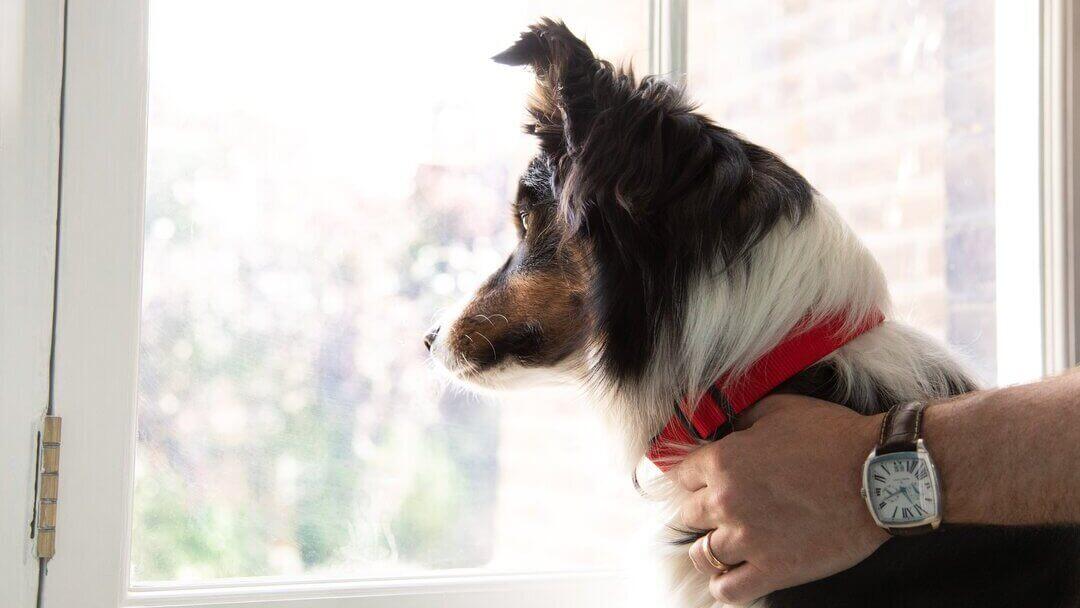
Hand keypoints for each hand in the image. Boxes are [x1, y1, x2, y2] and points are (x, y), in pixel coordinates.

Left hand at [675, 394, 889, 604]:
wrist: (880, 475)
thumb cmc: (834, 438)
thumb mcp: (780, 410)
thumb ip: (744, 419)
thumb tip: (727, 425)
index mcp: (724, 461)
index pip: (681, 475)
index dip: (694, 476)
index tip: (704, 481)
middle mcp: (727, 501)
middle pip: (689, 514)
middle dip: (703, 510)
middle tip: (725, 509)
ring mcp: (748, 539)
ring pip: (702, 554)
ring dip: (711, 547)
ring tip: (728, 542)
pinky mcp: (774, 571)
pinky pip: (729, 590)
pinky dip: (727, 584)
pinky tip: (736, 574)